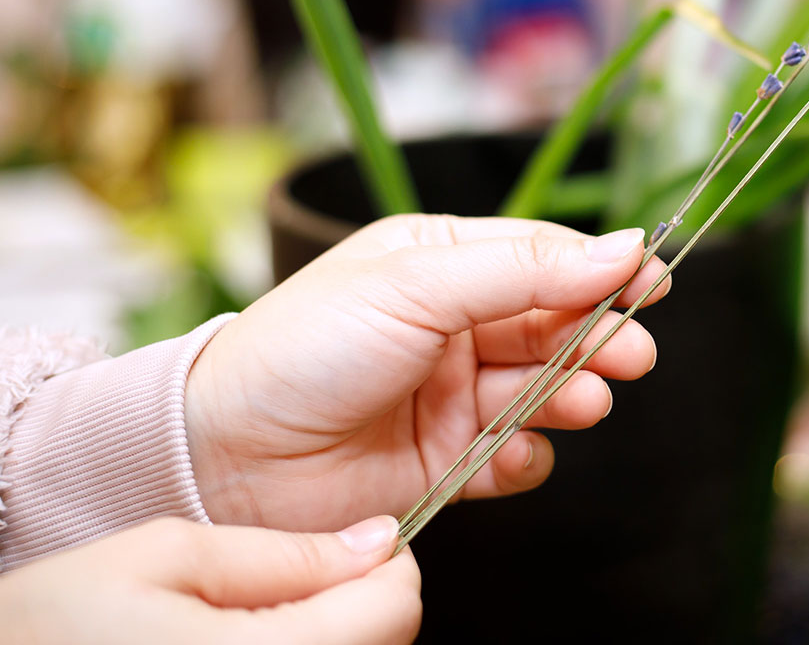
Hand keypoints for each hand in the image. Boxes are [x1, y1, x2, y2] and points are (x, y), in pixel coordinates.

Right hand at [0, 516, 419, 644]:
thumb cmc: (47, 630)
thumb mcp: (162, 558)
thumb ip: (285, 554)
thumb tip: (379, 540)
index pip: (396, 611)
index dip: (387, 567)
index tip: (356, 549)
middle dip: (360, 609)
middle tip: (293, 587)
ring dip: (332, 642)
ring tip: (250, 628)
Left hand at [185, 215, 668, 529]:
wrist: (228, 456)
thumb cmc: (305, 349)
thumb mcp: (418, 285)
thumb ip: (526, 270)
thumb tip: (621, 247)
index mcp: (441, 263)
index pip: (543, 257)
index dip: (600, 269)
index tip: (650, 282)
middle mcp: (452, 325)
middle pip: (556, 325)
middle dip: (598, 338)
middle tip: (631, 353)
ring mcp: (452, 393)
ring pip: (545, 389)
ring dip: (573, 394)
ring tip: (582, 403)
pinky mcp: (448, 458)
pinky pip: (516, 455)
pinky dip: (529, 455)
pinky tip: (517, 451)